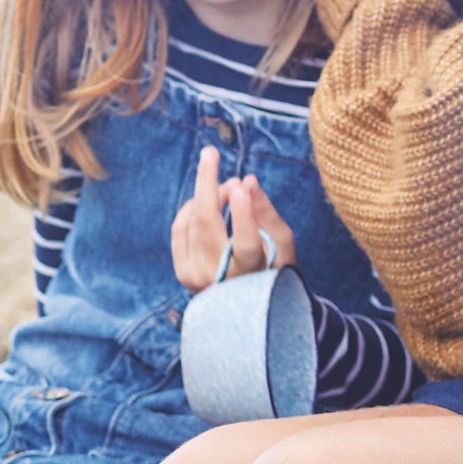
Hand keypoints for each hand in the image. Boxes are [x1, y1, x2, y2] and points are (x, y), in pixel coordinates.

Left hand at [171, 144, 301, 290]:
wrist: (247, 310)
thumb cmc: (273, 270)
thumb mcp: (281, 243)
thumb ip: (265, 212)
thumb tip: (247, 181)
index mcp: (253, 276)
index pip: (246, 245)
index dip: (243, 214)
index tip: (240, 186)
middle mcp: (220, 279)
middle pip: (207, 224)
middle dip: (208, 184)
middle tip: (211, 153)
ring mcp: (196, 277)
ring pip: (193, 220)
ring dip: (208, 195)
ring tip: (227, 188)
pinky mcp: (182, 272)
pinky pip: (180, 227)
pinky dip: (192, 208)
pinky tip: (207, 202)